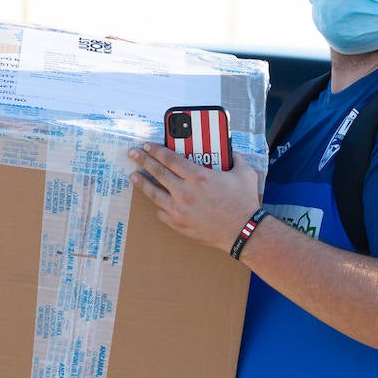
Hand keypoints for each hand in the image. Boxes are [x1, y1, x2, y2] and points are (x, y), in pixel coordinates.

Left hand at [128, 143, 261, 251]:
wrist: (243, 231)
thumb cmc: (244, 202)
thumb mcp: (244, 173)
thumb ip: (235, 158)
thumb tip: (230, 151)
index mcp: (197, 176)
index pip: (170, 159)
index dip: (156, 150)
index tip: (147, 145)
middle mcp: (184, 192)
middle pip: (157, 172)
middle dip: (143, 160)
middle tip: (133, 154)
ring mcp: (179, 210)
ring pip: (153, 193)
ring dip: (142, 183)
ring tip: (134, 176)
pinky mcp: (178, 224)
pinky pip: (161, 213)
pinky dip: (158, 205)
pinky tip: (155, 200)